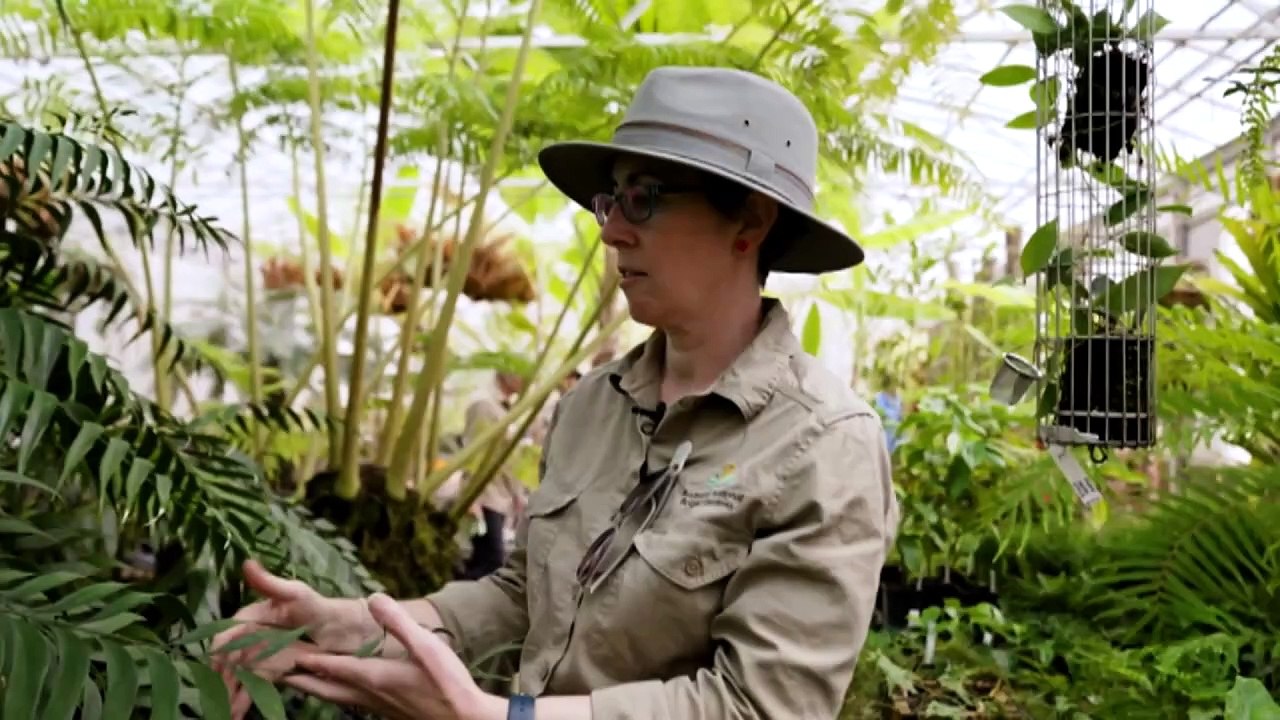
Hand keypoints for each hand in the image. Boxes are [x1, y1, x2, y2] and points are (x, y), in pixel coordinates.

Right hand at [211, 559, 381, 718]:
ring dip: (229, 693)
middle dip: (221, 678)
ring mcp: (262, 655)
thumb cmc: (322, 608)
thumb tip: (247, 563)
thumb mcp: (297, 595)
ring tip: (227, 712)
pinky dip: (243, 699)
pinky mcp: (272, 670)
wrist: (348, 633)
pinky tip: (237, 713)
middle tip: (219, 697)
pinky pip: (253, 685)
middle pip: (229, 659)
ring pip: (238, 675)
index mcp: (255, 616)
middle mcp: (253, 636)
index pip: (229, 633)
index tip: (217, 664)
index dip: (221, 648)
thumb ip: (271, 584)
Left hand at [283, 593, 504, 719]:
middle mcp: (368, 694)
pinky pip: (350, 703)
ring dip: (313, 688)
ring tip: (297, 679)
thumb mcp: (426, 646)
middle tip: (273, 671)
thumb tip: (374, 598)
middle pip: (323, 687)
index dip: (305, 657)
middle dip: (299, 678)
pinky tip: (341, 691)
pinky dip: (335, 694)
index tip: (279, 649)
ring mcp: (376, 707)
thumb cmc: (447, 683)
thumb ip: (397, 622)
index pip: (330, 665)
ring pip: (334, 698)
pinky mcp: (387, 713)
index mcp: (373, 676)